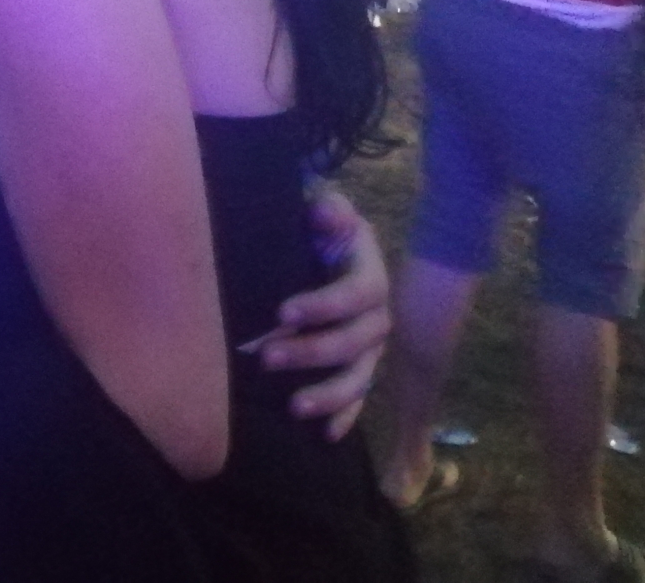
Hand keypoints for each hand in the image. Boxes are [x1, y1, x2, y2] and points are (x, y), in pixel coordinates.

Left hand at [260, 188, 389, 439]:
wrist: (325, 251)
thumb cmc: (318, 232)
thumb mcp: (325, 214)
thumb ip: (330, 210)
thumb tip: (328, 213)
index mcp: (371, 276)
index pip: (359, 293)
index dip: (325, 305)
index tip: (282, 312)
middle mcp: (378, 317)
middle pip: (356, 341)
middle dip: (313, 352)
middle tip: (266, 357)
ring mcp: (371, 348)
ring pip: (360, 377)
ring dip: (329, 394)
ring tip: (293, 407)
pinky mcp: (360, 370)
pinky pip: (359, 398)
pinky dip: (344, 416)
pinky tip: (325, 434)